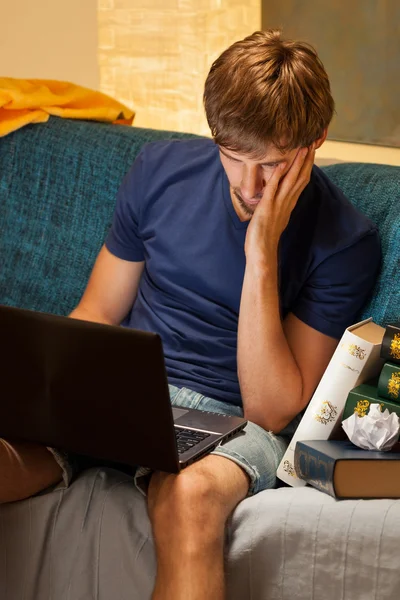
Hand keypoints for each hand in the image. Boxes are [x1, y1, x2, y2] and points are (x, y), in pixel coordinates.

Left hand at [244, 144, 315, 262]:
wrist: (261, 254)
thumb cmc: (264, 239)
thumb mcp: (274, 219)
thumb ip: (278, 207)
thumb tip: (278, 200)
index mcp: (288, 205)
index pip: (301, 181)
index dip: (307, 166)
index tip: (311, 151)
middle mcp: (286, 203)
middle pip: (300, 178)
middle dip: (307, 160)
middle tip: (313, 143)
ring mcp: (277, 205)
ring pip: (291, 181)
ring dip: (297, 163)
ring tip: (304, 148)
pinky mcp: (267, 208)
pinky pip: (274, 189)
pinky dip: (278, 175)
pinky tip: (282, 163)